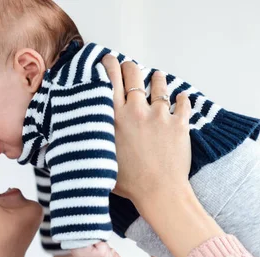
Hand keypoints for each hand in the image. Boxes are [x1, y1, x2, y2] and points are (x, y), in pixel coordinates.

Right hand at [102, 56, 191, 207]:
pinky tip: (180, 98)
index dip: (108, 65)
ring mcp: (159, 115)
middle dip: (130, 67)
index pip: (109, 79)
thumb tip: (76, 139)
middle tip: (129, 67)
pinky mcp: (180, 123)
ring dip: (156, 78)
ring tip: (157, 77)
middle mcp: (136, 110)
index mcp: (114, 118)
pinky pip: (183, 102)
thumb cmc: (129, 183)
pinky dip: (182, 99)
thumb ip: (93, 141)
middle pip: (133, 74)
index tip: (108, 61)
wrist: (159, 193)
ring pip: (158, 83)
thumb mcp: (101, 159)